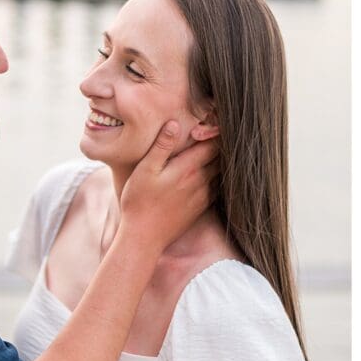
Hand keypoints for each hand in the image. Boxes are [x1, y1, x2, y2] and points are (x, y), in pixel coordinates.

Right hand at [119, 120, 219, 254]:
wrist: (144, 237)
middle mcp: (201, 181)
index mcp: (188, 167)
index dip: (214, 131)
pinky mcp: (201, 207)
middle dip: (218, 144)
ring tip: (211, 152)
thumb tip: (175, 123)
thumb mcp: (145, 170)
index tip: (209, 123)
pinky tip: (207, 174)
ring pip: (221, 172)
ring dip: (219, 161)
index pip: (213, 143)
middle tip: (210, 135)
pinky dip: (216, 177)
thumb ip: (161, 146)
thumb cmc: (139, 201)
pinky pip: (217, 187)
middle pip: (221, 156)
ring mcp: (204, 196)